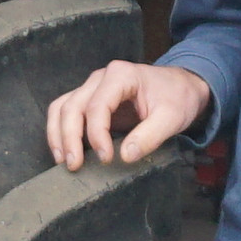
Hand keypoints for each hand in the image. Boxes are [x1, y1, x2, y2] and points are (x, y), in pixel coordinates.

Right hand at [46, 60, 214, 170]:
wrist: (182, 86)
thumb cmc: (178, 97)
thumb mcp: (172, 117)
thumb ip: (150, 136)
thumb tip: (125, 156)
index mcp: (121, 75)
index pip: (98, 105)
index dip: (96, 134)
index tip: (106, 158)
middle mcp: (100, 78)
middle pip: (72, 106)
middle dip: (69, 137)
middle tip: (74, 165)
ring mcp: (93, 87)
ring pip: (62, 107)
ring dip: (58, 134)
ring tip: (64, 160)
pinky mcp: (91, 99)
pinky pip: (66, 111)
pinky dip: (60, 130)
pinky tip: (66, 151)